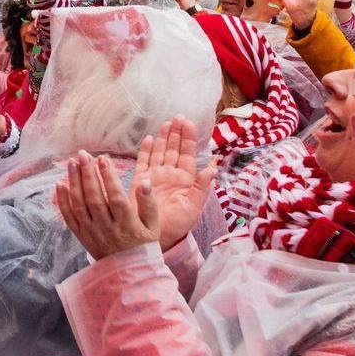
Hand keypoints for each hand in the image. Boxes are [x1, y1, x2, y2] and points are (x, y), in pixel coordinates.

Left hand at [54, 151, 158, 258]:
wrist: (129, 273)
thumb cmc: (143, 244)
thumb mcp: (153, 225)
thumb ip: (148, 203)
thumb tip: (145, 181)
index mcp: (126, 223)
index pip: (116, 197)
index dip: (109, 177)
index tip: (103, 159)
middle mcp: (107, 228)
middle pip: (94, 198)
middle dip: (87, 174)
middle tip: (83, 154)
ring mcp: (92, 232)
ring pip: (79, 205)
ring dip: (74, 182)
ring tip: (72, 163)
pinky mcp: (81, 236)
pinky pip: (69, 218)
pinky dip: (62, 201)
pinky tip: (59, 184)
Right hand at [130, 117, 210, 250]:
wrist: (157, 238)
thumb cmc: (178, 225)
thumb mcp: (194, 207)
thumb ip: (202, 187)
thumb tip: (213, 166)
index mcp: (185, 180)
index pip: (187, 154)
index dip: (188, 139)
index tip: (189, 123)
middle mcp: (170, 176)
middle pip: (173, 150)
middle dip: (176, 133)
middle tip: (178, 117)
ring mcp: (155, 178)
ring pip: (159, 153)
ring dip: (162, 138)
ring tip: (166, 123)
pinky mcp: (141, 182)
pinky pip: (143, 162)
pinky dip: (145, 150)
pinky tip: (148, 139)